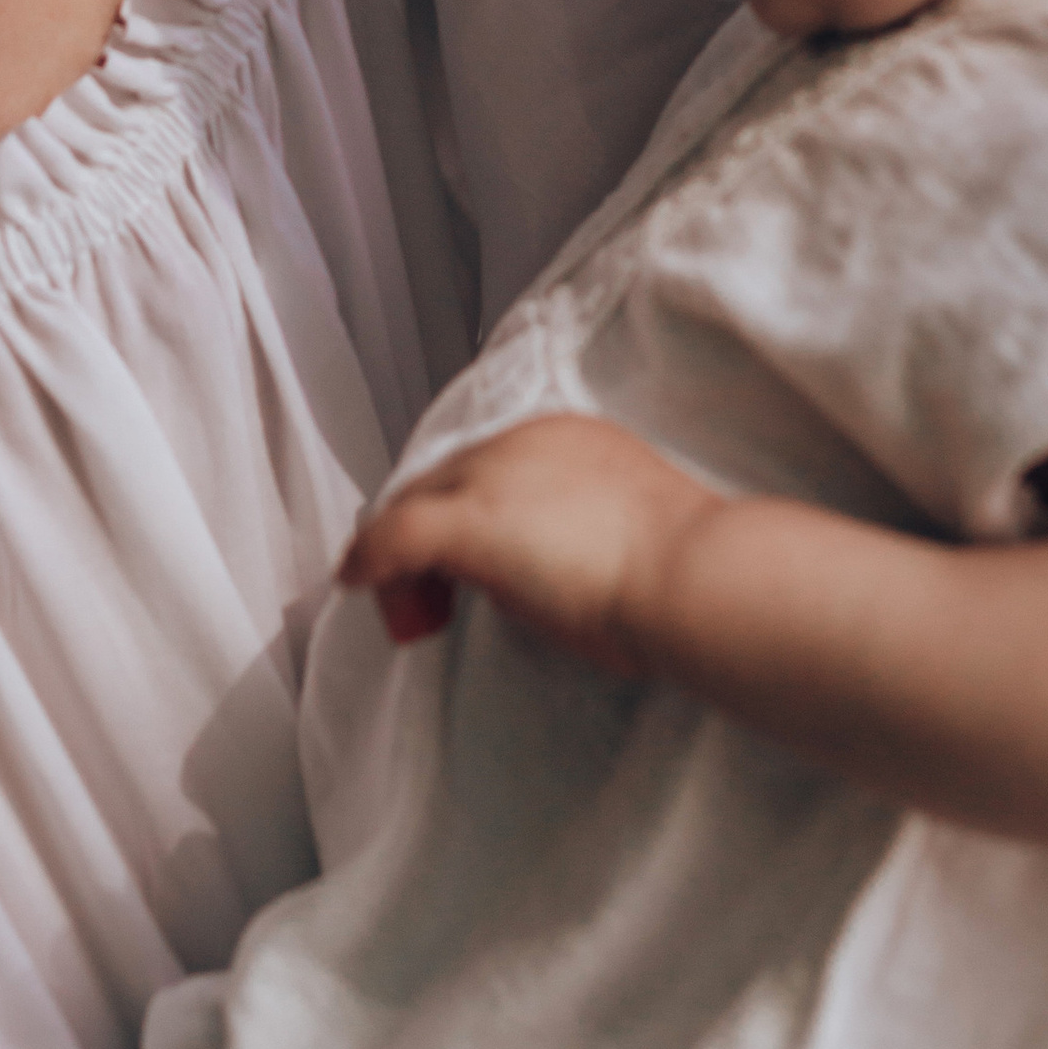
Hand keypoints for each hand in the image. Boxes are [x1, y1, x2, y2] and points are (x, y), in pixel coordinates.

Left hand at [342, 413, 722, 676]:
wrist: (690, 572)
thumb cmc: (677, 570)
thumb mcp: (623, 530)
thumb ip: (578, 529)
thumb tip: (549, 568)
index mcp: (565, 439)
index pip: (488, 470)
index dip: (467, 518)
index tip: (467, 567)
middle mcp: (521, 443)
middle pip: (444, 481)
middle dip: (426, 537)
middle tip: (428, 599)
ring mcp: (491, 477)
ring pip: (416, 504)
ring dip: (404, 556)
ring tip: (414, 609)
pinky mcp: (467, 521)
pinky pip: (394, 537)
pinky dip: (371, 560)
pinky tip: (357, 585)